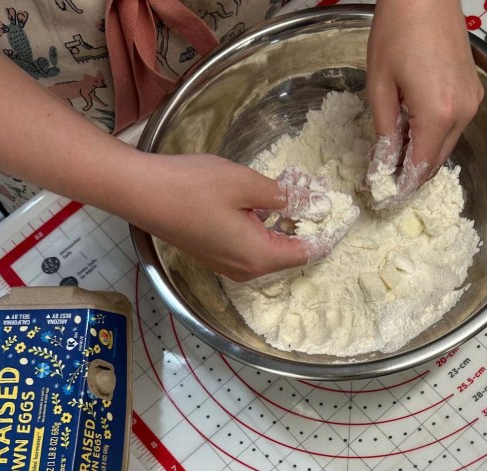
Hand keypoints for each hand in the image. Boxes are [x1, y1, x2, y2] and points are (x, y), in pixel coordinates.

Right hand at [123, 154, 343, 281]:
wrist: (141, 193)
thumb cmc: (192, 186)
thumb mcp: (245, 183)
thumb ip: (281, 195)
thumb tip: (304, 201)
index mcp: (259, 256)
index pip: (306, 252)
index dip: (327, 235)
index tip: (345, 217)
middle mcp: (246, 270)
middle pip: (289, 254)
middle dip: (307, 229)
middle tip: (321, 200)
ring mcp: (228, 266)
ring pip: (270, 250)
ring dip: (285, 227)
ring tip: (297, 198)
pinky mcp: (214, 256)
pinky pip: (251, 247)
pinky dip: (265, 230)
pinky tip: (265, 206)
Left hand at [366, 0, 483, 205]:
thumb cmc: (398, 28)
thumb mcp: (380, 85)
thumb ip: (383, 131)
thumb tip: (383, 163)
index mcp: (437, 114)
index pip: (420, 167)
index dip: (402, 186)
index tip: (386, 197)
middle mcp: (462, 113)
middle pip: (436, 162)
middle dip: (412, 176)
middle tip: (387, 181)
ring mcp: (471, 103)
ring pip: (445, 147)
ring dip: (422, 156)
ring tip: (394, 157)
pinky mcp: (473, 92)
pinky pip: (453, 128)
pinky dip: (433, 137)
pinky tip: (411, 132)